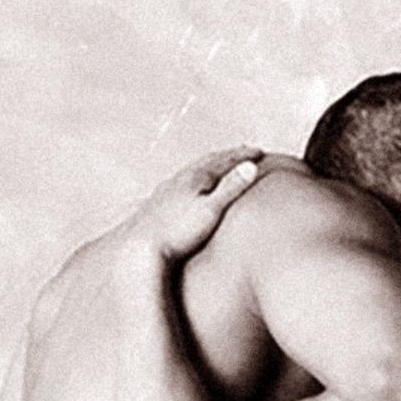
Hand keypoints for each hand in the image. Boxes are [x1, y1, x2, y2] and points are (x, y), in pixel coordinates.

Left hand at [113, 145, 263, 262]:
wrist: (141, 248)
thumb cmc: (178, 232)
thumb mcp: (212, 210)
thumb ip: (232, 187)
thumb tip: (250, 167)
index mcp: (195, 177)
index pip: (225, 160)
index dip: (244, 156)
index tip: (260, 152)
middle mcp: (180, 179)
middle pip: (208, 161)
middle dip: (228, 156)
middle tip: (242, 152)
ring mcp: (167, 190)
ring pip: (192, 170)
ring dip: (208, 165)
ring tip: (218, 166)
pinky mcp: (158, 204)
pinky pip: (179, 183)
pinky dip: (191, 179)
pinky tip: (186, 187)